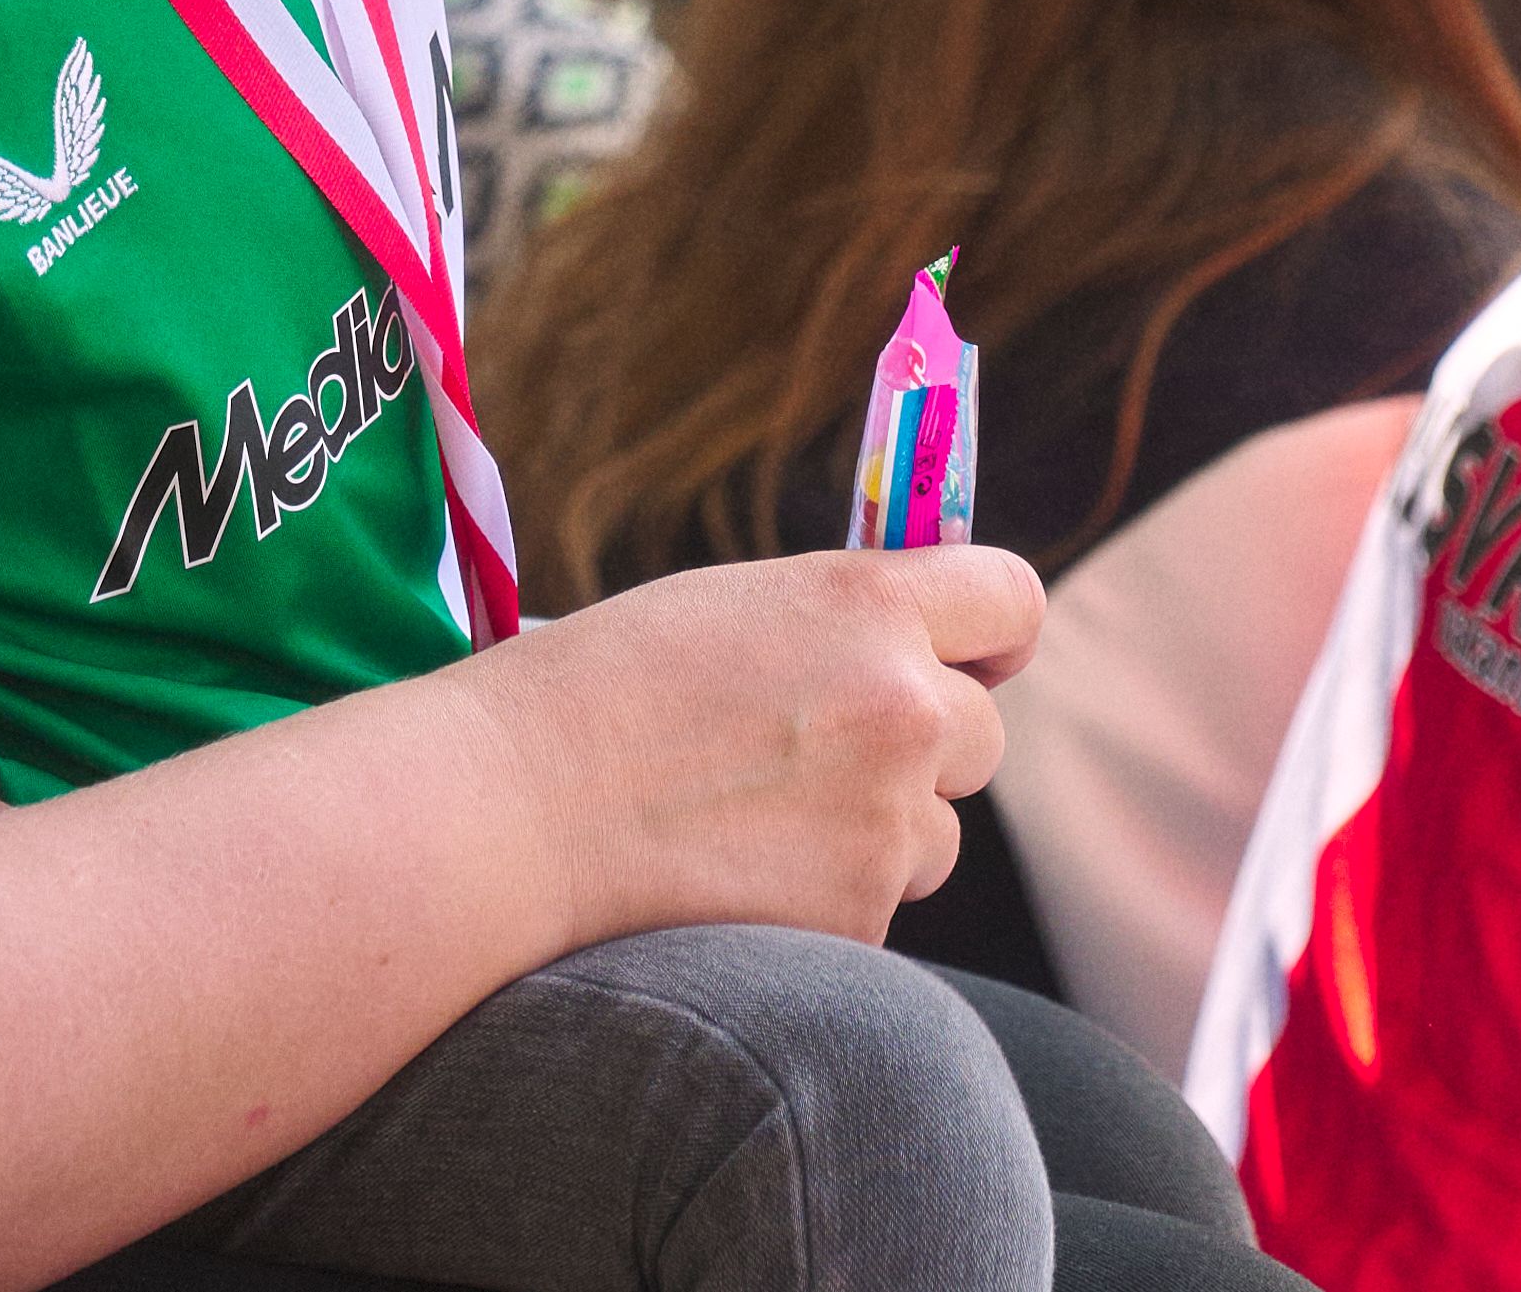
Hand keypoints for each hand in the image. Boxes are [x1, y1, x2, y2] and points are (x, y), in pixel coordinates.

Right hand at [452, 547, 1043, 947]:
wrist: (509, 815)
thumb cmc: (592, 694)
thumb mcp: (729, 608)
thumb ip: (837, 624)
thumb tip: (914, 653)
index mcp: (866, 606)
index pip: (1012, 599)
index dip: (996, 634)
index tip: (979, 657)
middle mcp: (902, 708)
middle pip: (981, 732)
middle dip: (923, 747)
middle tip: (822, 759)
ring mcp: (885, 822)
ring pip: (934, 835)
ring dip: (874, 835)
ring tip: (748, 826)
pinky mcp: (858, 921)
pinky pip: (874, 911)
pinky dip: (822, 906)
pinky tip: (728, 883)